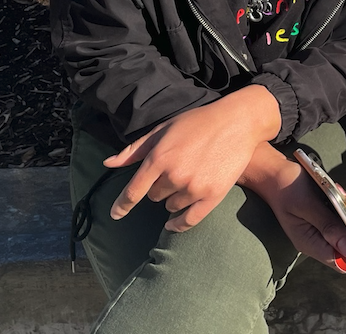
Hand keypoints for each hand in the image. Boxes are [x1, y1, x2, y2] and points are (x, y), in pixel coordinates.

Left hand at [104, 85, 281, 230]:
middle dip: (160, 186)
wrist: (238, 122)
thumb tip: (108, 163)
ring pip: (171, 206)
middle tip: (177, 169)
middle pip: (155, 196)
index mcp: (159, 158)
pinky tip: (174, 223)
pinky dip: (179, 224)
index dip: (121, 205)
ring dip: (175, 197)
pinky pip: (189, 220)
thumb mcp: (163, 129)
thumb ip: (134, 149)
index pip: (133, 191)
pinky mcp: (213, 196)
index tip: (116, 214)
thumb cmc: (198, 122)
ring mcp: (194, 187)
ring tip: (190, 177)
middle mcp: (174, 175)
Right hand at [240, 144, 345, 267]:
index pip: (339, 261)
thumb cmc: (286, 187)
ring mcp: (318, 229)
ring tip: (345, 195)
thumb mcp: (307, 205)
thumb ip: (328, 226)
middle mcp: (315, 240)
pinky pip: (340, 218)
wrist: (273, 172)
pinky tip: (341, 193)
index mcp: (309, 242)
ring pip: (345, 230)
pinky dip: (345, 207)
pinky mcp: (321, 217)